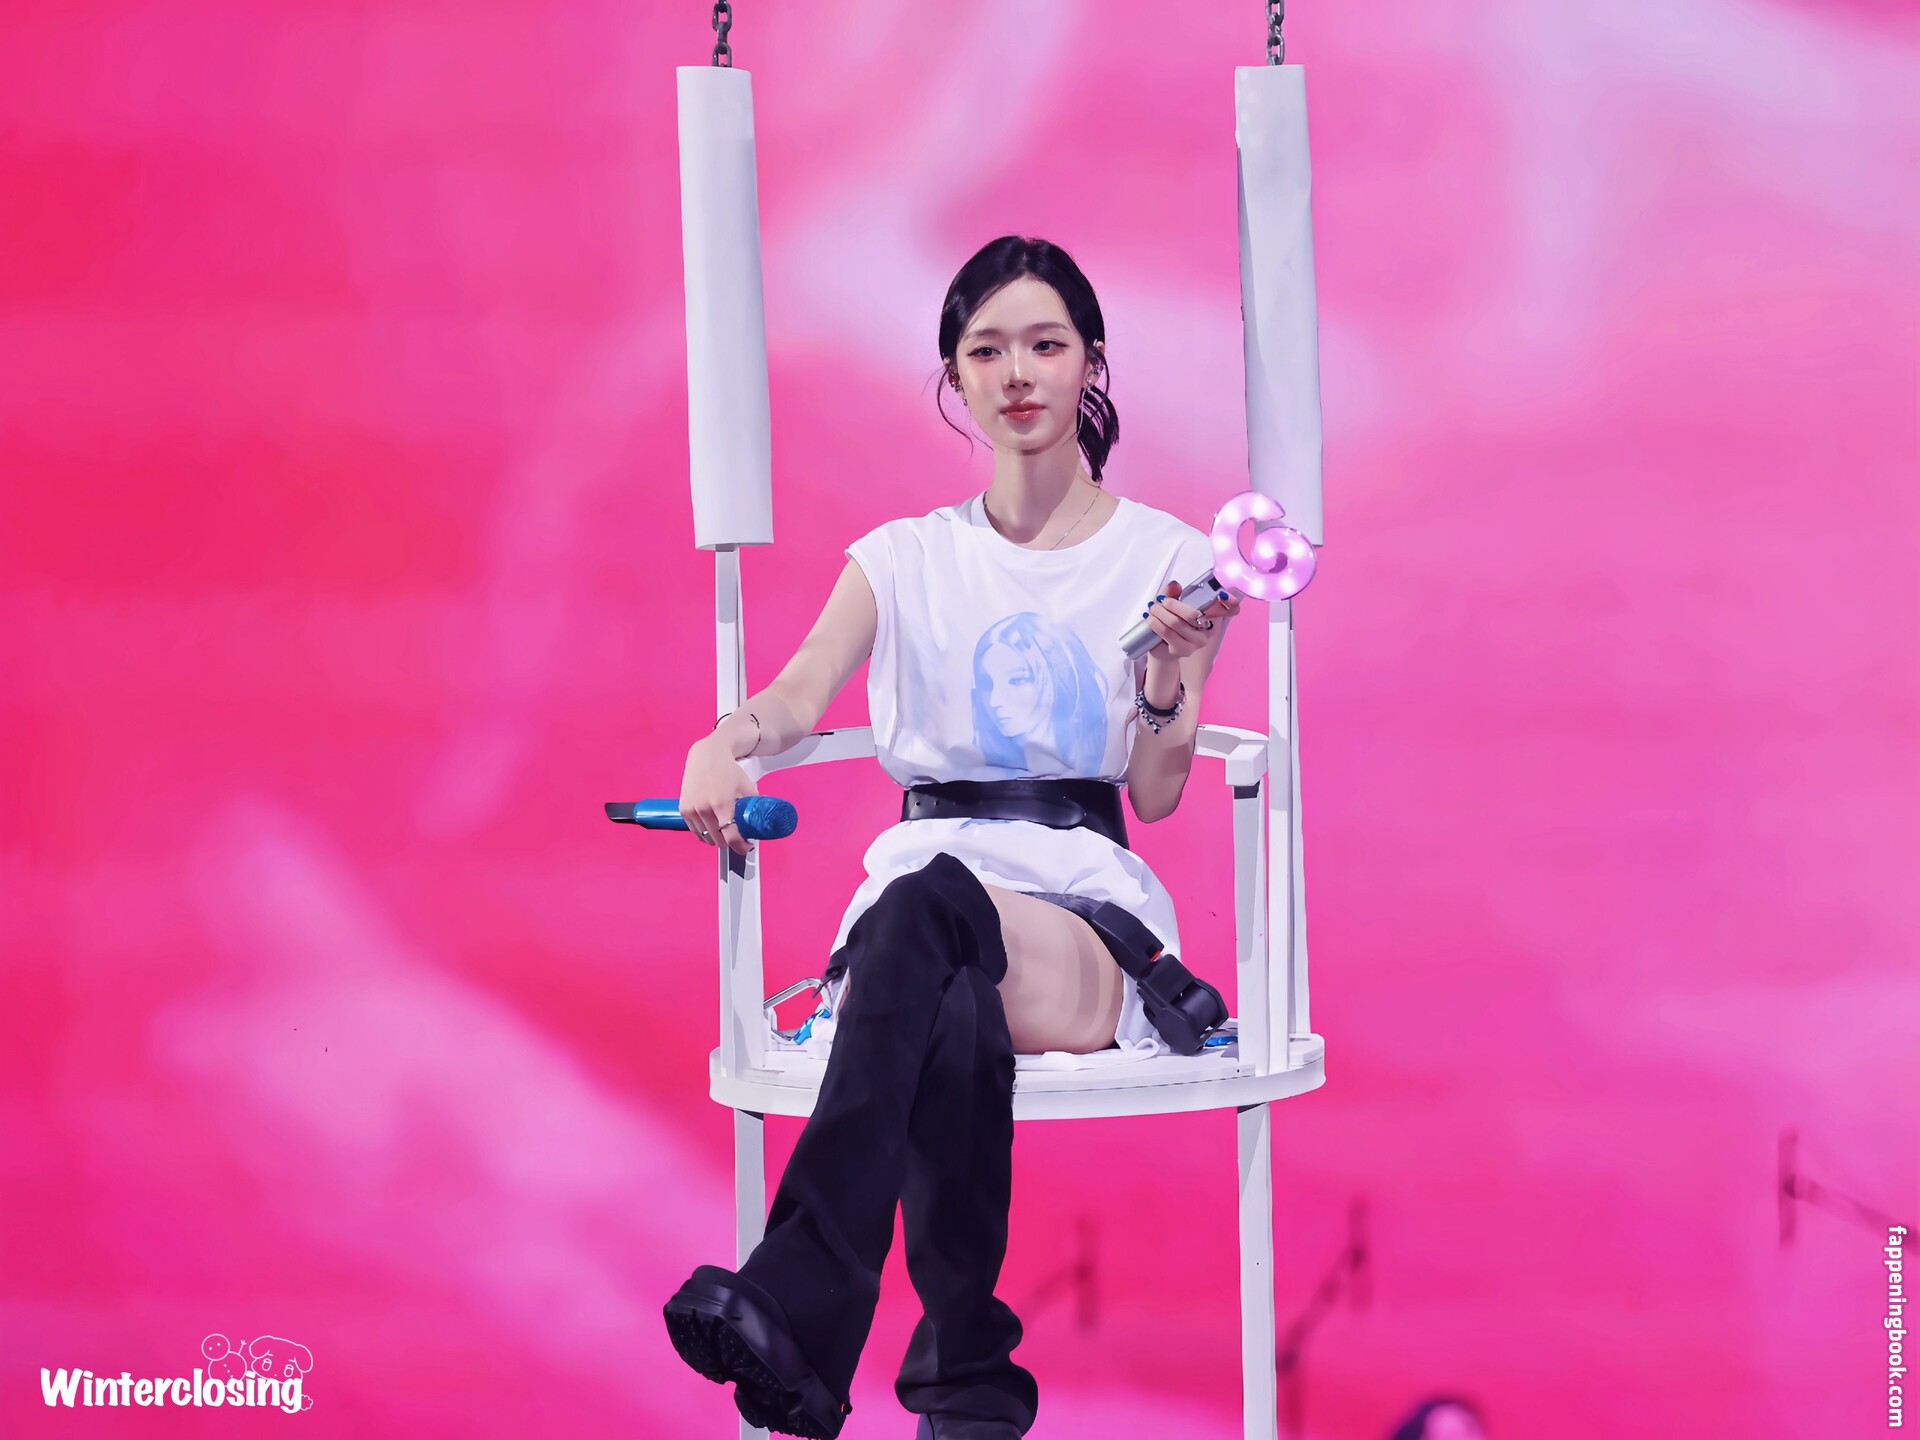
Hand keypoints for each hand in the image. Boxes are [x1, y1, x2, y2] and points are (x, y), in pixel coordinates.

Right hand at [679, 737, 760, 856]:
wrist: (706, 756)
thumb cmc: (729, 770)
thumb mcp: (748, 787)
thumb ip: (752, 807)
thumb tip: (758, 824)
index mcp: (722, 804)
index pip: (731, 837)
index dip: (741, 846)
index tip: (747, 846)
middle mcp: (704, 809)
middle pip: (719, 840)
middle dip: (730, 841)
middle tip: (737, 835)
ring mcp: (691, 810)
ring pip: (706, 838)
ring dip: (717, 838)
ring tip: (725, 830)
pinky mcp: (683, 809)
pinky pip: (695, 831)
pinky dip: (704, 833)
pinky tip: (712, 827)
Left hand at [1143, 580, 1241, 660]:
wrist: (1160, 647)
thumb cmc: (1171, 623)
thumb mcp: (1173, 604)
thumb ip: (1174, 593)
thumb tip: (1174, 585)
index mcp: (1212, 615)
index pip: (1231, 610)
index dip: (1231, 602)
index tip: (1222, 595)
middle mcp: (1208, 629)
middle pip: (1193, 613)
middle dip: (1172, 604)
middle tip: (1160, 601)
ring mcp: (1197, 641)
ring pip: (1176, 622)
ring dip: (1160, 613)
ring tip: (1153, 609)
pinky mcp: (1184, 650)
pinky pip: (1167, 633)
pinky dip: (1156, 623)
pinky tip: (1151, 619)